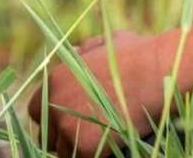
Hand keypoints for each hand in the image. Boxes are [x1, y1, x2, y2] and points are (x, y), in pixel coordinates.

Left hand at [28, 30, 161, 156]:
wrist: (156, 74)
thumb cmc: (136, 55)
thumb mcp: (103, 45)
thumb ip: (84, 52)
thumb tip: (75, 51)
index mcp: (53, 80)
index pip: (36, 110)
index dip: (52, 120)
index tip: (68, 125)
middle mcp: (53, 103)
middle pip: (47, 135)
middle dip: (62, 139)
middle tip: (84, 139)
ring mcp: (67, 126)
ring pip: (64, 151)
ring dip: (78, 150)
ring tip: (98, 145)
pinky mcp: (84, 145)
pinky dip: (95, 157)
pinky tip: (110, 150)